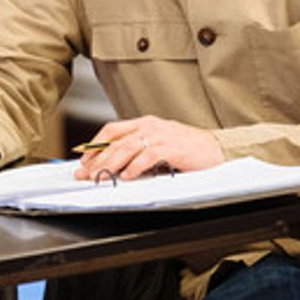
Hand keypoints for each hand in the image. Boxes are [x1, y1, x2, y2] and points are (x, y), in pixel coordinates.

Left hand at [75, 115, 224, 180]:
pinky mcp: (170, 147)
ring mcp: (160, 135)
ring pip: (127, 148)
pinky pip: (147, 156)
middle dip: (97, 158)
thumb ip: (139, 148)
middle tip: (84, 173)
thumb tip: (115, 164)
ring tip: (99, 176)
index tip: (83, 159)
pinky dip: (134, 167)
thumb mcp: (159, 142)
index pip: (112, 130)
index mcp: (145, 123)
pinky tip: (127, 176)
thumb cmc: (188, 148)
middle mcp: (149, 126)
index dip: (95, 144)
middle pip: (115, 141)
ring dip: (110, 164)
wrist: (216, 149)